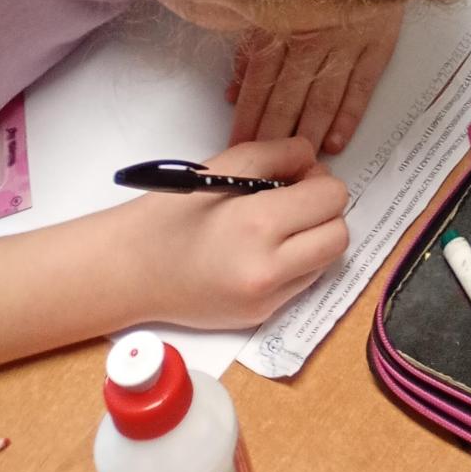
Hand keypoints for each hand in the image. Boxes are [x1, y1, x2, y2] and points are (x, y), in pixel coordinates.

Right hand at [120, 137, 348, 330]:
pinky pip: (303, 282)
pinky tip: (264, 251)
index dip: (319, 181)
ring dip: (315, 238)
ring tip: (278, 226)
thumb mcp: (228, 164)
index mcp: (259, 225)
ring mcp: (266, 300)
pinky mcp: (261, 317)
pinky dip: (297, 262)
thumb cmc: (173, 211)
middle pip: (338, 234)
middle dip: (324, 212)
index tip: (296, 178)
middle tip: (294, 200)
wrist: (132, 270)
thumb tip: (316, 164)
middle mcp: (268, 270)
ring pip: (327, 261)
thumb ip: (282, 154)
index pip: (331, 198)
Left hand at [229, 4, 404, 154]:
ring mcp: (347, 43)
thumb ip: (251, 46)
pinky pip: (361, 87)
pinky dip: (349, 115)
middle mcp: (313, 38)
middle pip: (288, 96)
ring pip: (323, 98)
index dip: (248, 116)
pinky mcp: (378, 44)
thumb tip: (233, 91)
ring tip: (299, 160)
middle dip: (274, 134)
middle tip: (266, 166)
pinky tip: (336, 140)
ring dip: (309, 132)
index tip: (239, 145)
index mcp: (282, 25)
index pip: (260, 81)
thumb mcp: (274, 0)